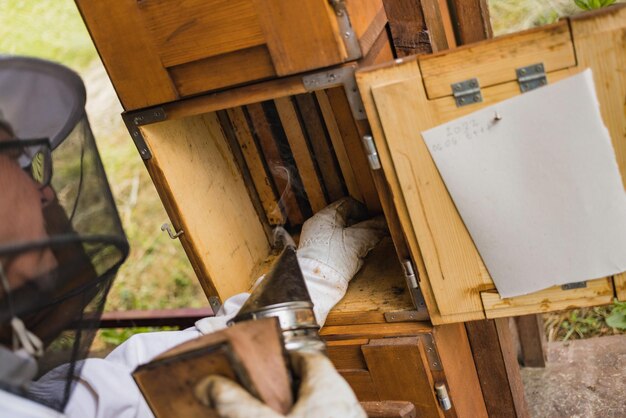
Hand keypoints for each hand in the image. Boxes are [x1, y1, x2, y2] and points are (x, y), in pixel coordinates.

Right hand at [198, 351, 365, 417]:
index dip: (282, 358)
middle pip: (310, 384)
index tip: (260, 365)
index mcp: (329, 389)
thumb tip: (210, 385)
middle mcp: (344, 405)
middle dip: (282, 390)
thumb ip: (237, 404)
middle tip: (256, 398)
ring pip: (315, 409)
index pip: (306, 357)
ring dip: (290, 413)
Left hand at [296, 198, 387, 324]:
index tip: (374, 220)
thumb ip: (373, 229)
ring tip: (363, 250)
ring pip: (341, 235)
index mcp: (325, 216)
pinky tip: (353, 261)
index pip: (347, 204)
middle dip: (360, 228)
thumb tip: (384, 222)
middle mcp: (317, 227)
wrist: (316, 285)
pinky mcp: (317, 257)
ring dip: (355, 241)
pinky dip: (346, 252)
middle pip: (345, 220)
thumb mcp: (358, 240)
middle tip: (372, 235)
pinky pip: (335, 249)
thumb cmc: (332, 259)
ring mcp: (315, 242)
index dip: (364, 211)